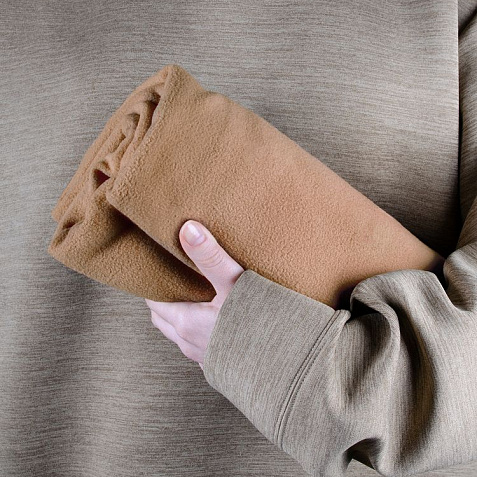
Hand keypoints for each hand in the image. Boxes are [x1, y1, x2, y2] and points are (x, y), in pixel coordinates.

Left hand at [145, 220, 244, 370]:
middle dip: (163, 302)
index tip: (156, 272)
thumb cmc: (259, 325)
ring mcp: (203, 357)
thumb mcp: (234, 284)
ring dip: (180, 319)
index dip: (154, 286)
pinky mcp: (219, 367)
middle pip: (163, 320)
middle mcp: (190, 343)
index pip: (154, 302)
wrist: (285, 364)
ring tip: (193, 300)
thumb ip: (210, 257)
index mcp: (186, 322)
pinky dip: (198, 335)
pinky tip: (215, 325)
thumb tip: (187, 229)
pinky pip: (198, 349)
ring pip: (179, 336)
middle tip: (171, 283)